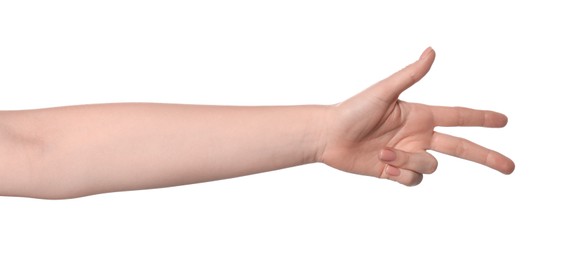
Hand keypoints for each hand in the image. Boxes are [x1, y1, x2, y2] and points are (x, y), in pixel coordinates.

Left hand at [319, 47, 514, 185]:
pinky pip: (412, 179)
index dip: (481, 119)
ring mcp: (408, 154)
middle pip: (461, 148)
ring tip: (384, 152)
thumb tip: (432, 51)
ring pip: (430, 166)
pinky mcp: (395, 171)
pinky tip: (383, 165)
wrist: (329, 137)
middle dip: (486, 157)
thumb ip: (410, 75)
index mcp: (420, 116)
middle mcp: (418, 135)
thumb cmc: (352, 110)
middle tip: (509, 167)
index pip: (458, 117)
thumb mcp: (383, 91)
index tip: (504, 121)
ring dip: (409, 161)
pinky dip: (400, 173)